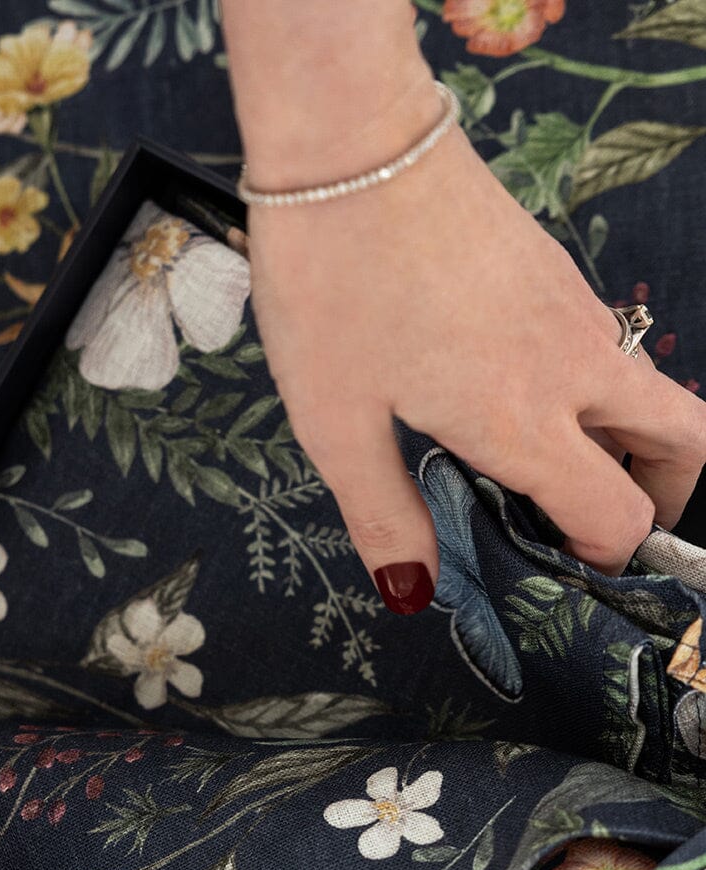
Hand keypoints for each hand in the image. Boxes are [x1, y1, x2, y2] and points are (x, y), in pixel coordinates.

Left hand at [239, 71, 705, 606]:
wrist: (351, 142)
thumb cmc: (333, 283)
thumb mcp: (336, 421)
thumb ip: (383, 514)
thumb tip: (413, 592)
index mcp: (525, 420)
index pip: (617, 516)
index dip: (599, 559)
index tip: (552, 565)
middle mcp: (574, 368)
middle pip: (685, 444)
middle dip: (660, 499)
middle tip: (590, 522)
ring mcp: (574, 313)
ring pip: (650, 393)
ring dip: (626, 445)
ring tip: (542, 467)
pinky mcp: (556, 275)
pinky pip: (605, 350)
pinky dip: (590, 394)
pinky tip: (505, 397)